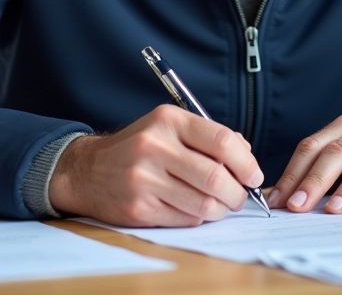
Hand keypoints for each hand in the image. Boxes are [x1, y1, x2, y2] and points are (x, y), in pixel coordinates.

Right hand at [49, 105, 264, 226]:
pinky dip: (198, 218)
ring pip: (204, 204)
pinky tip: (193, 209)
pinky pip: (186, 219)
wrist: (87, 170)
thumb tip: (246, 155)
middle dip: (237, 193)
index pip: (222, 141)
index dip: (247, 163)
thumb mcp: (168, 127)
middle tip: (239, 196)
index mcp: (168, 121)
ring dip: (221, 209)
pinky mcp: (139, 208)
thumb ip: (208, 136)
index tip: (254, 175)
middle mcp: (155, 147)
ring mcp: (145, 179)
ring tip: (219, 205)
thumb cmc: (137, 148)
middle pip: (216, 177)